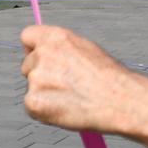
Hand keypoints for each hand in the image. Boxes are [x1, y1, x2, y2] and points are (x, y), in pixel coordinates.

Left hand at [20, 24, 146, 134]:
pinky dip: (45, 111)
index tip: (40, 59)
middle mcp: (42, 54)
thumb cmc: (109, 77)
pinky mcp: (34, 102)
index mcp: (55, 37)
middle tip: (65, 86)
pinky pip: (32, 106)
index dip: (33, 49)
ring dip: (45, 94)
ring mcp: (36, 78)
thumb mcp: (85, 49)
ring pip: (32, 87)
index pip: (27, 36)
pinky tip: (66, 110)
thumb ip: (61, 50)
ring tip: (72, 99)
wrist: (120, 100)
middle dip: (41, 75)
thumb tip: (48, 56)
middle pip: (27, 65)